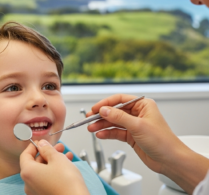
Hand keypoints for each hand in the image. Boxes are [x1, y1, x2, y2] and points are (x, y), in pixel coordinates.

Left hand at [20, 140, 89, 194]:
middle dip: (48, 153)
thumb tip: (42, 144)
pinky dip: (55, 171)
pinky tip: (67, 165)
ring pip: (43, 171)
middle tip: (58, 147)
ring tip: (66, 155)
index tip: (41, 141)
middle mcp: (28, 183)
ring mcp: (36, 191)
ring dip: (54, 161)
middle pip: (35, 163)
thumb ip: (47, 149)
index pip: (25, 155)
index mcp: (27, 172)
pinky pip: (47, 180)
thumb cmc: (66, 182)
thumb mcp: (57, 159)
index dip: (33, 146)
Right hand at [87, 94, 208, 193]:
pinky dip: (107, 133)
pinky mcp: (132, 136)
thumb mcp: (138, 126)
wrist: (170, 161)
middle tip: (89, 119)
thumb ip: (118, 117)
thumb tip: (104, 110)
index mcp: (143, 105)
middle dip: (101, 116)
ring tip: (91, 128)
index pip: (120, 99)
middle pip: (114, 111)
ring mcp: (134, 125)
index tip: (95, 109)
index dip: (106, 103)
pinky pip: (116, 132)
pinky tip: (100, 134)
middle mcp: (138, 113)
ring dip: (102, 125)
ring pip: (114, 122)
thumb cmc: (163, 142)